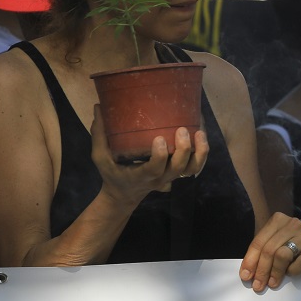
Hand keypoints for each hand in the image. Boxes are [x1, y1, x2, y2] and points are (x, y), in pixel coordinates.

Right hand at [91, 105, 208, 207]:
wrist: (124, 194)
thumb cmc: (113, 173)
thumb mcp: (101, 157)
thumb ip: (99, 134)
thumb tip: (98, 106)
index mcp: (140, 176)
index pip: (154, 169)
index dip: (160, 156)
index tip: (159, 139)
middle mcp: (160, 178)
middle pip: (178, 169)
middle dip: (184, 150)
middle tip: (181, 129)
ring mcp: (171, 176)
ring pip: (192, 169)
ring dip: (200, 152)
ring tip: (199, 132)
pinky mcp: (178, 171)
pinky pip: (196, 165)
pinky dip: (202, 152)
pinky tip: (201, 132)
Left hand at [239, 213, 300, 291]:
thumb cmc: (285, 243)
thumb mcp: (270, 242)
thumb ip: (259, 254)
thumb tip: (247, 274)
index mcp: (277, 220)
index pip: (259, 242)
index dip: (250, 260)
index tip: (246, 276)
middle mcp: (292, 224)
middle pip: (270, 249)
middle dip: (262, 270)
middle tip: (258, 285)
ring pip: (282, 255)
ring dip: (275, 272)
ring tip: (272, 283)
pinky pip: (299, 263)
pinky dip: (292, 271)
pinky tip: (289, 273)